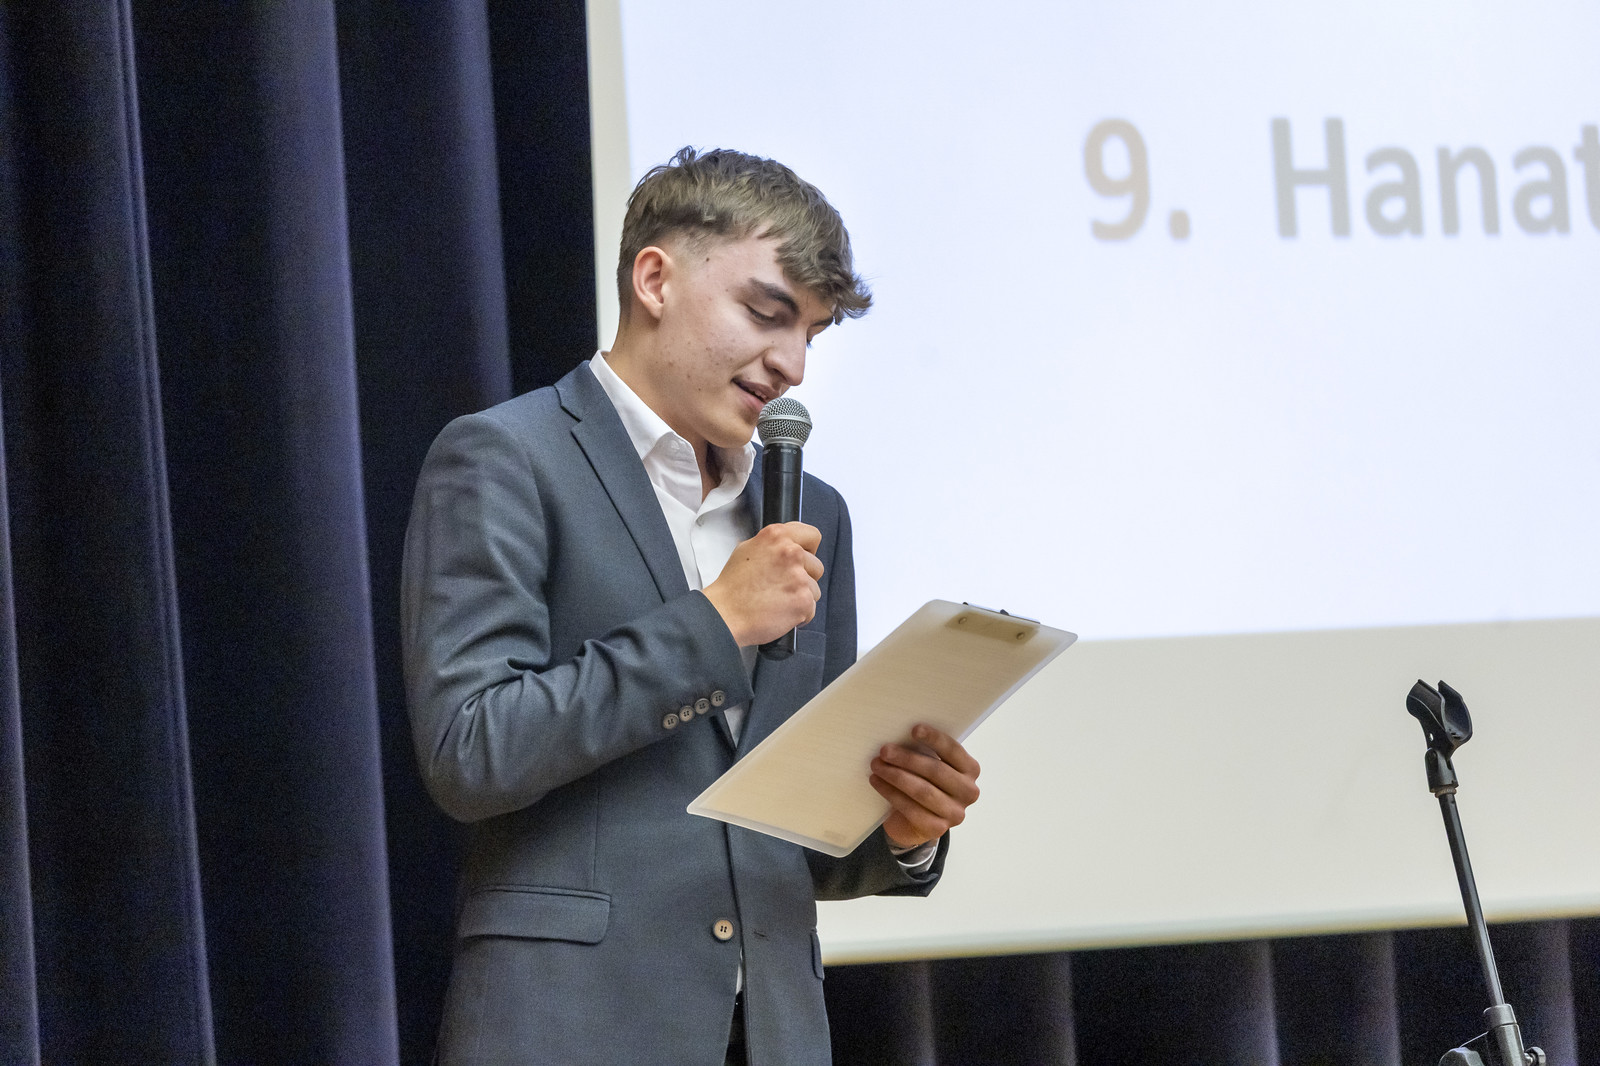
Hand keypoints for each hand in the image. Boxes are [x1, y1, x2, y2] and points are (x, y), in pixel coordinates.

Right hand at [703, 522, 823, 646]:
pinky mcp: (803, 599)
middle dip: (804, 578)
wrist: (724, 614)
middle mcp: (790, 552)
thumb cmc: (732, 587)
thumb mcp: (747, 550)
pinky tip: (779, 613)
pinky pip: (811, 610)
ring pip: (815, 589)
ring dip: (801, 598)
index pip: (812, 535)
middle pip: (816, 566)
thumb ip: (772, 545)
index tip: (801, 561)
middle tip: (782, 587)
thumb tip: (788, 547)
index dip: (808, 550)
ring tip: (777, 602)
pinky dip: (799, 616)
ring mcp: (798, 576)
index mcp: (777, 536)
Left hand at [869, 725, 980, 849]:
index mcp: (970, 769)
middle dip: (907, 759)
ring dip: (896, 776)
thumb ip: (926, 753)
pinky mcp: (938, 828)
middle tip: (884, 751)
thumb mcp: (931, 766)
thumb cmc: (926, 783)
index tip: (914, 729)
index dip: (934, 739)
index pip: (953, 751)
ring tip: (877, 765)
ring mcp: (955, 813)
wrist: (919, 822)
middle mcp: (969, 792)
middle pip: (935, 771)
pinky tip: (877, 782)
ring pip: (922, 791)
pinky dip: (891, 793)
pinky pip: (911, 808)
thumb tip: (900, 736)